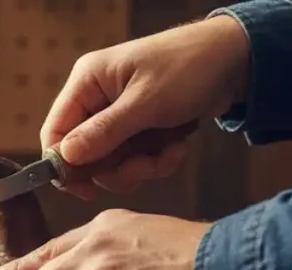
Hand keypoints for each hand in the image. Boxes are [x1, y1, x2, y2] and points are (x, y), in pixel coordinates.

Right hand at [43, 15, 249, 198]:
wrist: (236, 60)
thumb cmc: (188, 68)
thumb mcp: (146, 102)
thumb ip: (104, 132)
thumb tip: (64, 157)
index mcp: (87, 83)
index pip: (55, 131)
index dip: (64, 163)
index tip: (84, 188)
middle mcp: (96, 100)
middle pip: (83, 153)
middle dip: (115, 168)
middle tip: (140, 169)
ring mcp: (117, 116)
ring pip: (110, 162)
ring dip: (140, 167)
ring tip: (168, 153)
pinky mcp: (138, 129)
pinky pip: (134, 159)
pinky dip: (156, 161)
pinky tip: (177, 147)